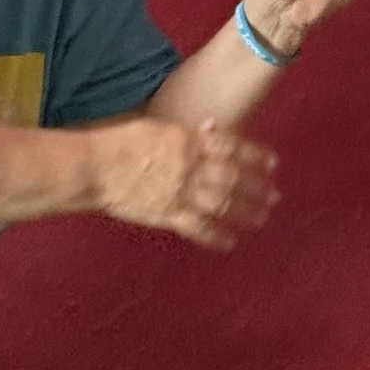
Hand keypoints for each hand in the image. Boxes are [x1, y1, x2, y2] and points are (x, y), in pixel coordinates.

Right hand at [87, 117, 279, 250]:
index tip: (272, 163)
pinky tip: (231, 241)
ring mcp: (180, 193)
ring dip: (245, 211)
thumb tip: (208, 130)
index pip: (230, 148)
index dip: (253, 156)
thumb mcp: (155, 127)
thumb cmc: (118, 142)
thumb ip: (184, 133)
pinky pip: (198, 228)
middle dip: (256, 187)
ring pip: (221, 203)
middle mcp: (190, 167)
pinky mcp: (167, 215)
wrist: (94, 167)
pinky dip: (216, 236)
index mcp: (187, 142)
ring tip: (262, 217)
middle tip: (275, 195)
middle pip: (232, 177)